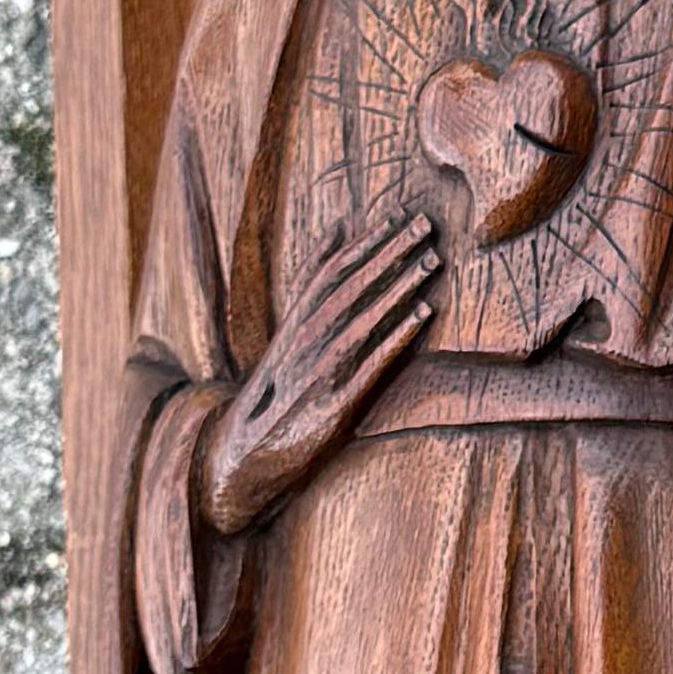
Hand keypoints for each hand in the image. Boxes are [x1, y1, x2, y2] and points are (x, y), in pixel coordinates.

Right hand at [200, 206, 440, 535]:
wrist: (242, 457)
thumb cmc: (278, 391)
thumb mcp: (290, 331)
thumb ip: (313, 281)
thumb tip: (337, 227)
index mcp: (295, 324)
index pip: (332, 273)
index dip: (367, 243)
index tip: (401, 216)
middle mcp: (304, 342)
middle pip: (350, 289)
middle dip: (389, 254)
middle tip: (426, 226)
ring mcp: (318, 373)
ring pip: (362, 320)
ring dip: (398, 288)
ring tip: (430, 261)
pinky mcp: (333, 406)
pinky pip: (370, 364)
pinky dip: (396, 336)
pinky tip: (423, 314)